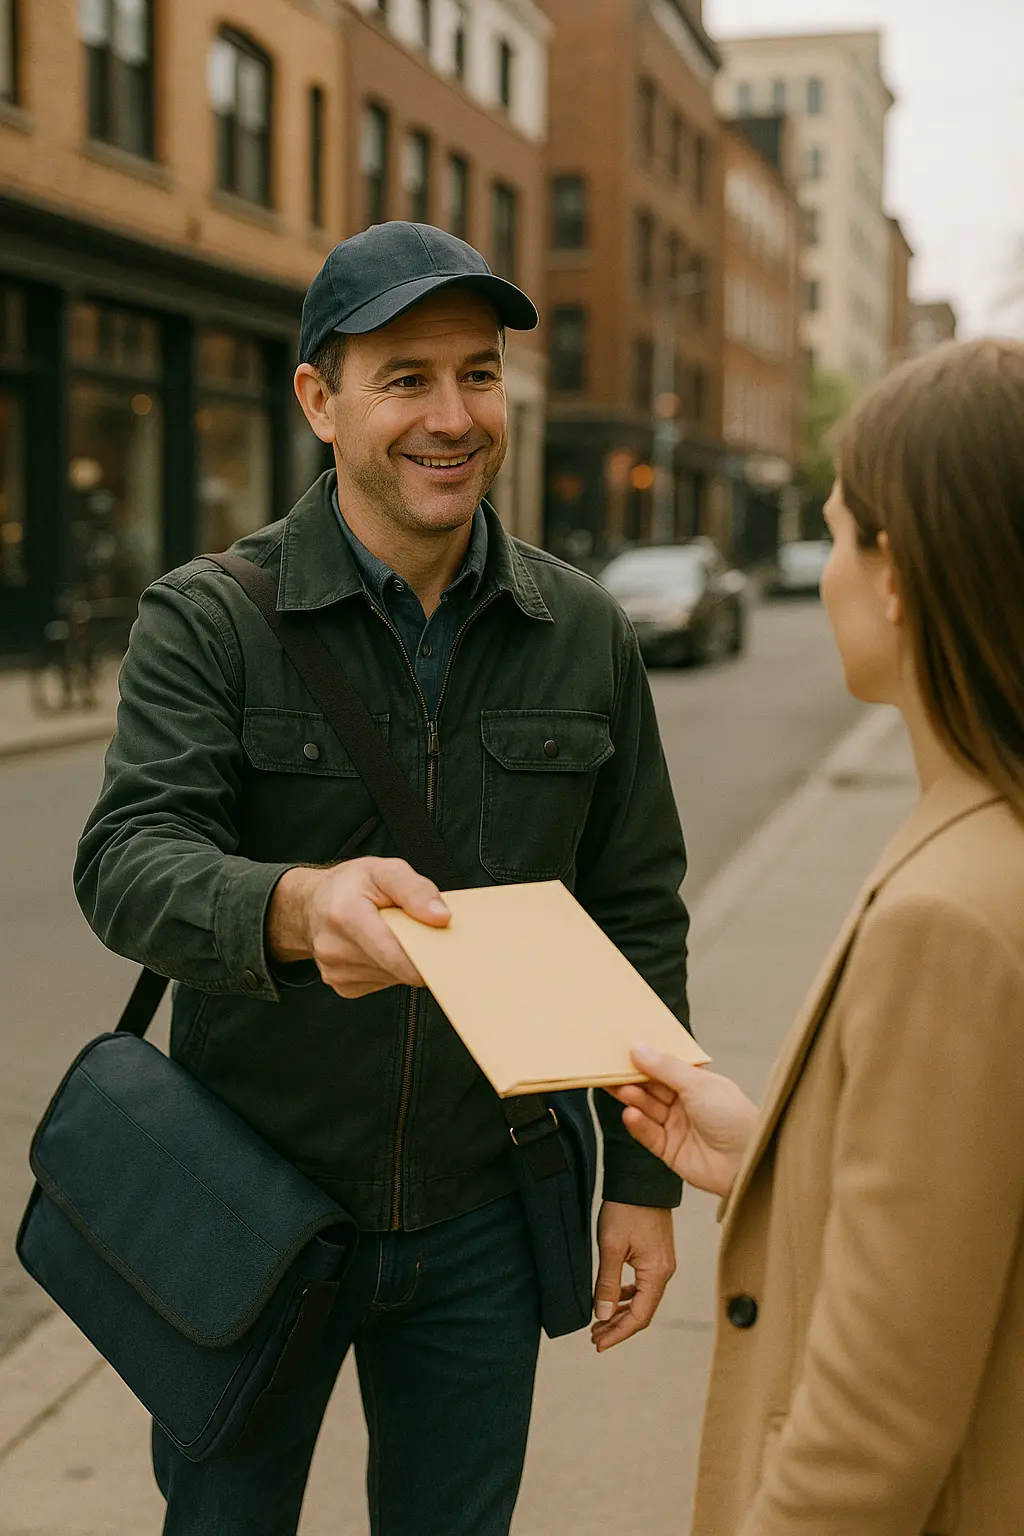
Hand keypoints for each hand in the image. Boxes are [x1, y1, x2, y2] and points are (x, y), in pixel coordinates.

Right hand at [268, 857, 449, 998]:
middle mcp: (335, 949)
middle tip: (419, 931)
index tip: (446, 949)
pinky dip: (390, 968)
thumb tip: (442, 917)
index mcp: (346, 916)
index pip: (396, 954)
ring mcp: (336, 973)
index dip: (428, 957)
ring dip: (403, 960)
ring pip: (394, 977)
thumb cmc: (348, 886)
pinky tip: (380, 948)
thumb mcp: (383, 870)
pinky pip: (383, 983)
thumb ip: (415, 890)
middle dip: (417, 953)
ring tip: (392, 934)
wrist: (309, 905)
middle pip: (399, 968)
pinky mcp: (343, 987)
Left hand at [591, 1202, 674, 1352]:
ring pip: (643, 1298)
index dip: (618, 1333)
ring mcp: (662, 1263)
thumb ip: (607, 1283)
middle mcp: (664, 1271)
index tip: (598, 1343)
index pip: (639, 1317)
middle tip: (595, 1337)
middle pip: (643, 1311)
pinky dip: (627, 1295)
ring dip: (621, 1312)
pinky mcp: (656, 1254)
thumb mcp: (611, 1247)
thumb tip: (602, 1316)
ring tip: (599, 1321)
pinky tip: (612, 1297)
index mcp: (657, 1273)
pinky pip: (643, 1284)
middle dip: (618, 1327)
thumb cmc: (626, 1209)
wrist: (641, 1178)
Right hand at [610, 1046, 758, 1198]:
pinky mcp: (669, 1150)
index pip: (663, 1067)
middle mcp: (684, 1103)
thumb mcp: (698, 1084)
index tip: (621, 1050)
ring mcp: (676, 1127)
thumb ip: (665, 1067)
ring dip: (634, 1099)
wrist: (748, 1162)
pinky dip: (638, 1124)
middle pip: (650, 1088)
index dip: (644, 1059)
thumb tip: (638, 1048)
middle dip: (631, 1079)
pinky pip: (648, 1134)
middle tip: (610, 1070)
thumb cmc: (734, 1118)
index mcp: (695, 1083)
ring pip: (647, 1109)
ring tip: (621, 1090)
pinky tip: (631, 1114)